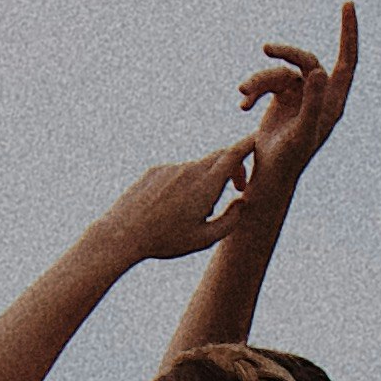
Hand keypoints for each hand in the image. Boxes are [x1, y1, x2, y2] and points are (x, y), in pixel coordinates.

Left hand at [88, 143, 258, 269]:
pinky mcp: (155, 171)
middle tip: (237, 186)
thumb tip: (241, 202)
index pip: (234, 154)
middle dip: (234, 166)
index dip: (249, 144)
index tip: (258, 140)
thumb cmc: (165, 240)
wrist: (122, 233)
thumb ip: (231, 220)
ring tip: (190, 212)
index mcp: (206, 184)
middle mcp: (190, 170)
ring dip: (205, 182)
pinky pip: (177, 173)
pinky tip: (169, 209)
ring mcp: (171, 168)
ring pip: (197, 168)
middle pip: (220, 156)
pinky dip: (183, 184)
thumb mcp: (204, 239)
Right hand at [236, 1, 358, 199]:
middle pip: (306, 61)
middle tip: (267, 49)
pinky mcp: (282, 99)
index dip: (349, 33)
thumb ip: (314, 102)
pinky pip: (267, 83)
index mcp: (333, 102)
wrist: (269, 176)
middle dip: (286, 54)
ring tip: (242, 95)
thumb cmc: (289, 160)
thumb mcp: (302, 132)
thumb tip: (321, 70)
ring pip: (280, 73)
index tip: (348, 4)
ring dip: (260, 81)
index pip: (347, 61)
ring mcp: (300, 96)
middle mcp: (320, 96)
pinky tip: (243, 106)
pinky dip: (254, 92)